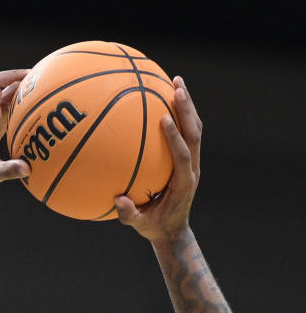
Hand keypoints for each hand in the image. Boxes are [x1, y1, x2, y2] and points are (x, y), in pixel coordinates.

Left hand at [0, 69, 30, 200]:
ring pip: (4, 98)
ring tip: (43, 96)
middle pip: (3, 88)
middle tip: (46, 83)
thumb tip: (26, 168)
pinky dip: (18, 107)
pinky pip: (4, 110)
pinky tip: (32, 115)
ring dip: (22, 94)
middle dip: (23, 81)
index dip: (10, 75)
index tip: (31, 76)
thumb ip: (7, 171)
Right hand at [115, 77, 199, 239]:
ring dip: (188, 105)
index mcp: (184, 184)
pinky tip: (168, 97)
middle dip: (187, 111)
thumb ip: (129, 214)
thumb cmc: (154, 227)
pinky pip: (188, 132)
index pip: (183, 156)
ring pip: (195, 129)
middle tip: (177, 88)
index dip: (175, 138)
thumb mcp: (140, 226)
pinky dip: (181, 114)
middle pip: (195, 134)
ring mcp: (193, 162)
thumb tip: (118, 199)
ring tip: (176, 81)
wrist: (173, 231)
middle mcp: (193, 169)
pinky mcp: (189, 158)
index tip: (164, 119)